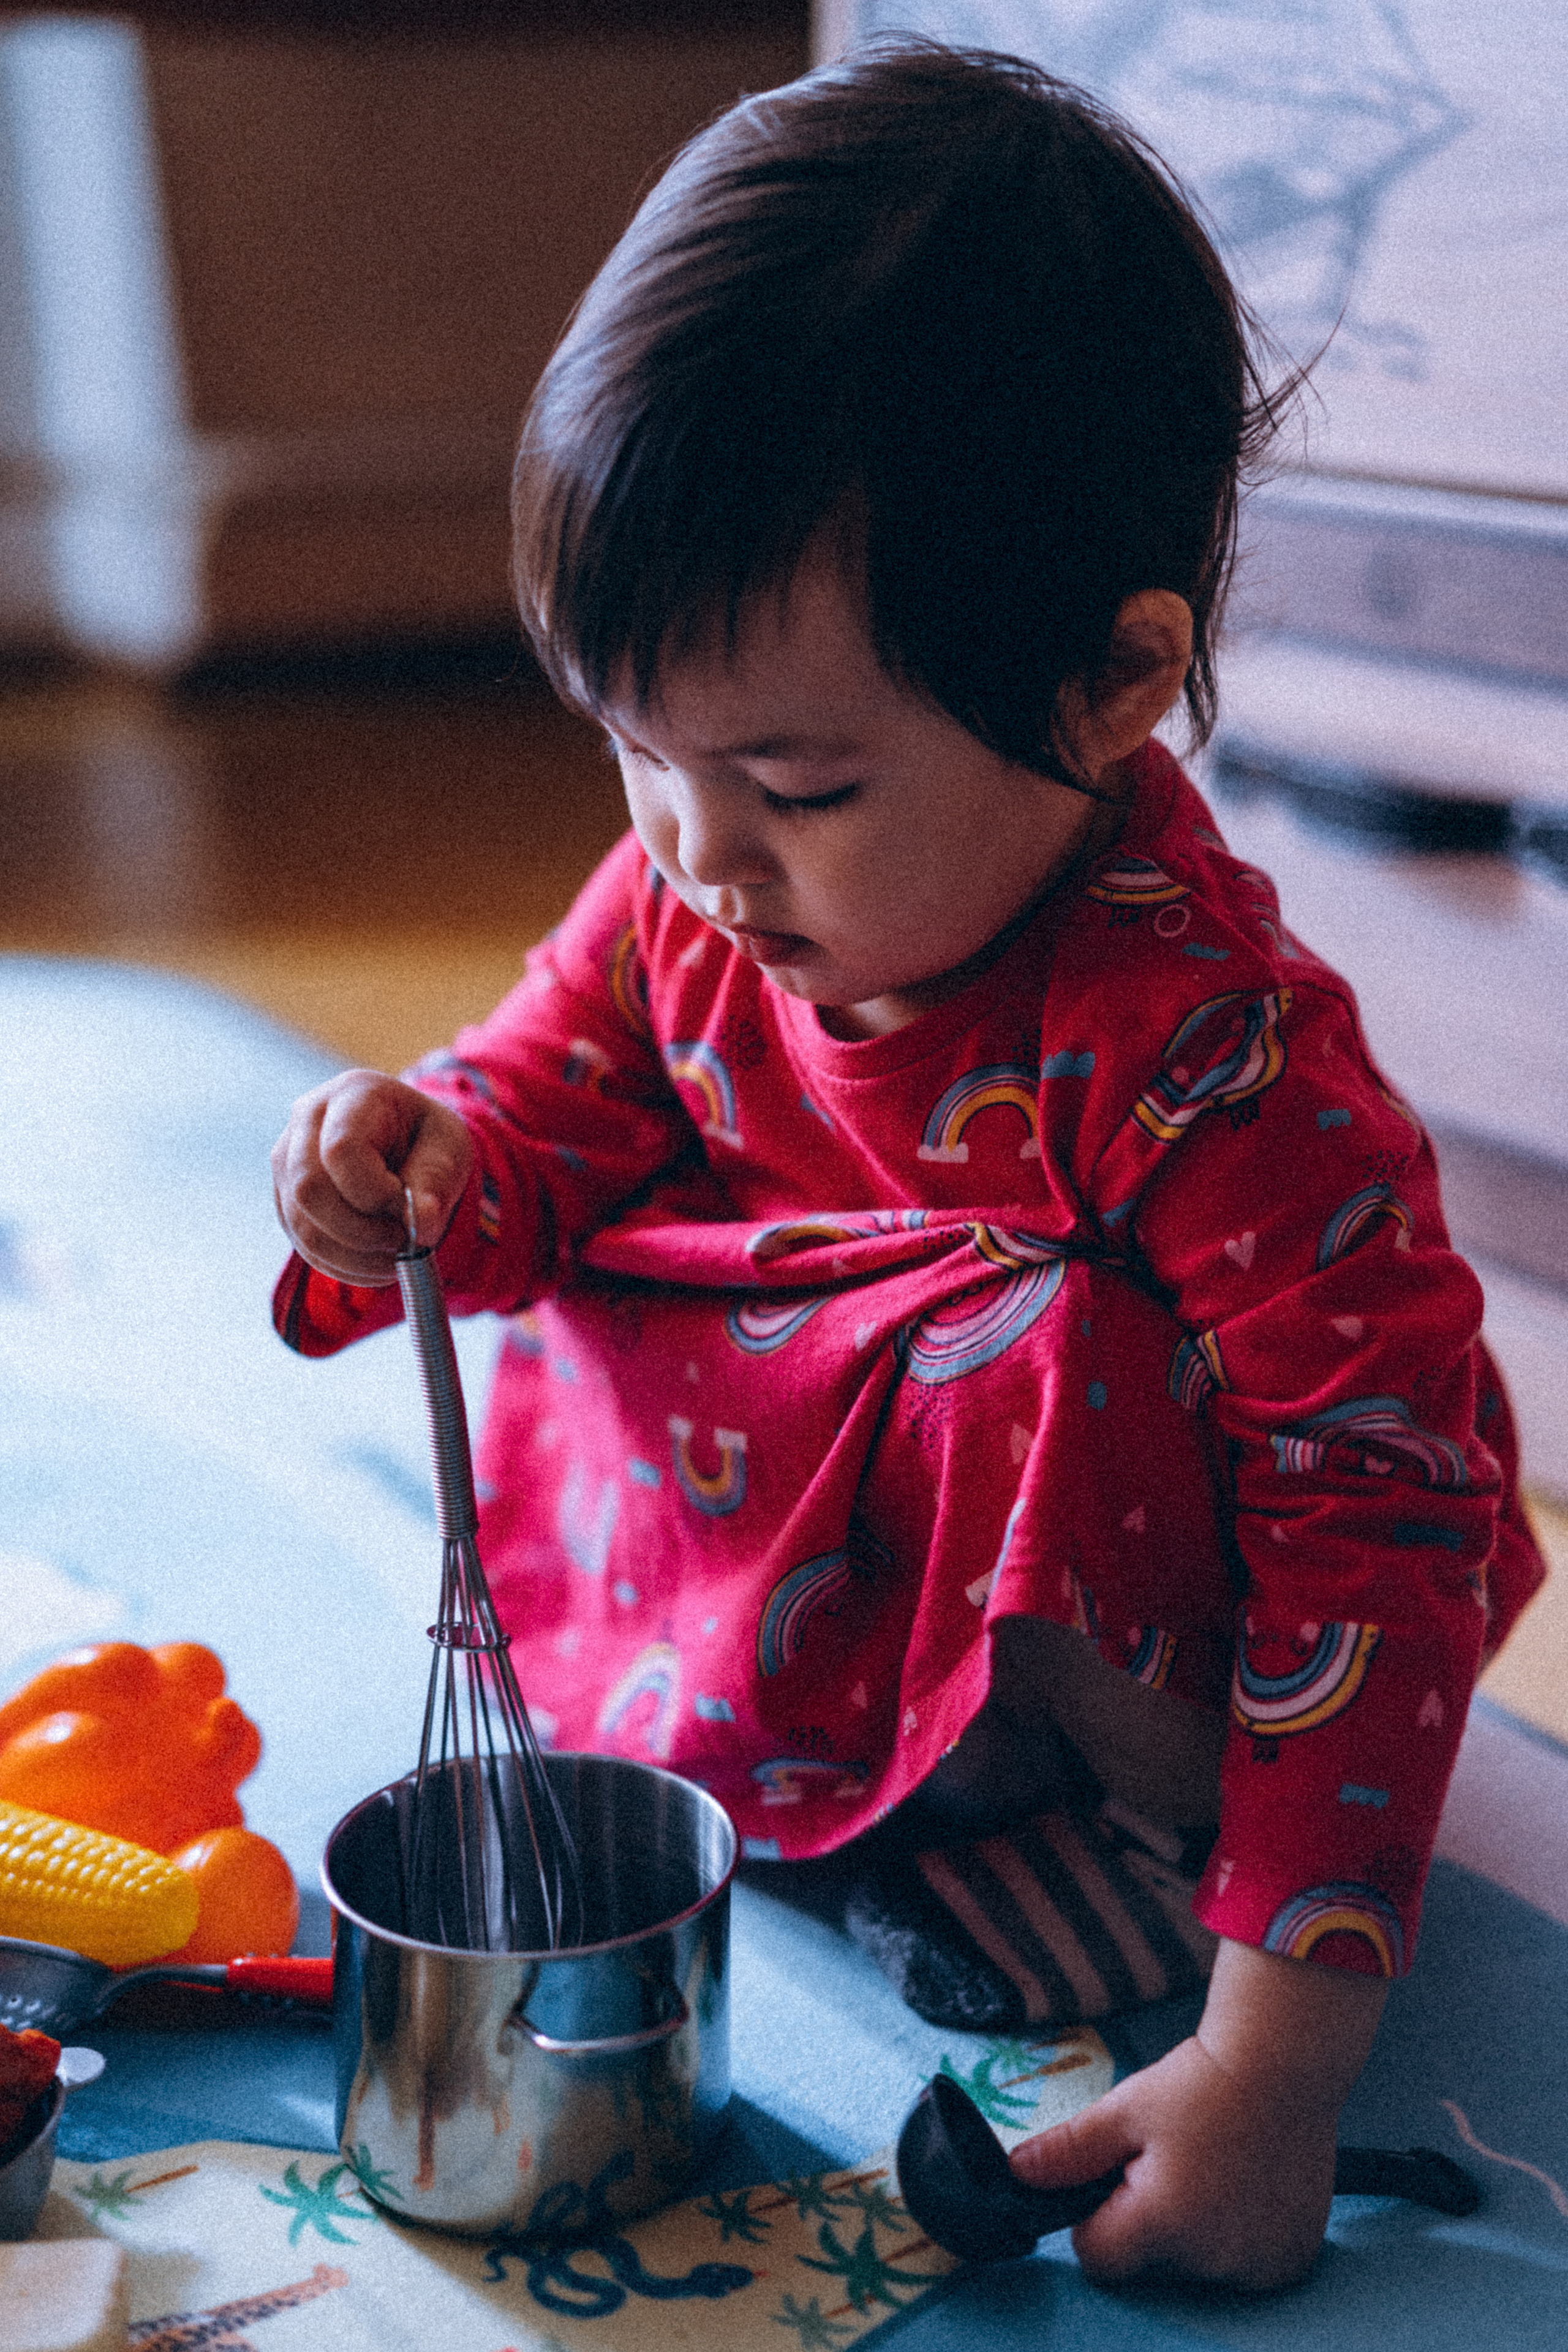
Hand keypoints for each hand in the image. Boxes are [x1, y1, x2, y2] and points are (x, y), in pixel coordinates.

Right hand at [271, 1070, 473, 1284]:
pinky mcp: (285, 1196)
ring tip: (395, 1260)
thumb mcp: (448, 1148)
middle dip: (360, 1232)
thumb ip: (435, 1182)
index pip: (341, 1149)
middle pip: (309, 1189)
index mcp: (353, 1094)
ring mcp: (288, 1159)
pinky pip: (303, 1244)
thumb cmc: (427, 1139)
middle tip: (402, 1243)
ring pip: (302, 1225)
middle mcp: (308, 1120)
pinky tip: (374, 1263)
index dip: (373, 1192)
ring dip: (353, 1257)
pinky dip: (342, 1264)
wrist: (405, 1143)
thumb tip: (421, 1227)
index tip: (406, 1206)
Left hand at [1009, 2032, 1337, 2289]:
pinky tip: (1242, 2187)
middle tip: (1167, 2163)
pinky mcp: (1289, 2260)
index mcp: (1162, 2224)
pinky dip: (1237, 2237)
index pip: (1100, 2260)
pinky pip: (1243, 2266)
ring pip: (1196, 2267)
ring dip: (1193, 2233)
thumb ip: (1069, 2151)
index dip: (1095, 2221)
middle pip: (1149, 2265)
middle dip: (1146, 2223)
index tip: (1115, 2181)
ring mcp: (1257, 2265)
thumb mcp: (1124, 2109)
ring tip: (1210, 2168)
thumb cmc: (1203, 2082)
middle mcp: (1213, 2259)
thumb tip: (1018, 2173)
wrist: (1282, 2063)